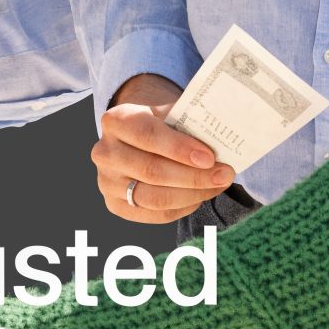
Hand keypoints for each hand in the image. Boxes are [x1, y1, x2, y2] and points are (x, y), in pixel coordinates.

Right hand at [93, 73, 234, 222]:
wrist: (136, 140)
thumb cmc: (161, 125)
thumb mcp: (170, 113)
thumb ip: (190, 122)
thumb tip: (222, 134)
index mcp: (116, 121)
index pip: (146, 135)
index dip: (179, 148)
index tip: (210, 157)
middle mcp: (104, 152)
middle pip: (151, 170)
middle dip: (193, 176)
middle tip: (224, 175)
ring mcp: (106, 181)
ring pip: (153, 197)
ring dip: (192, 194)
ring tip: (216, 186)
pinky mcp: (115, 205)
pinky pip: (154, 214)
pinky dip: (182, 207)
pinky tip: (198, 197)